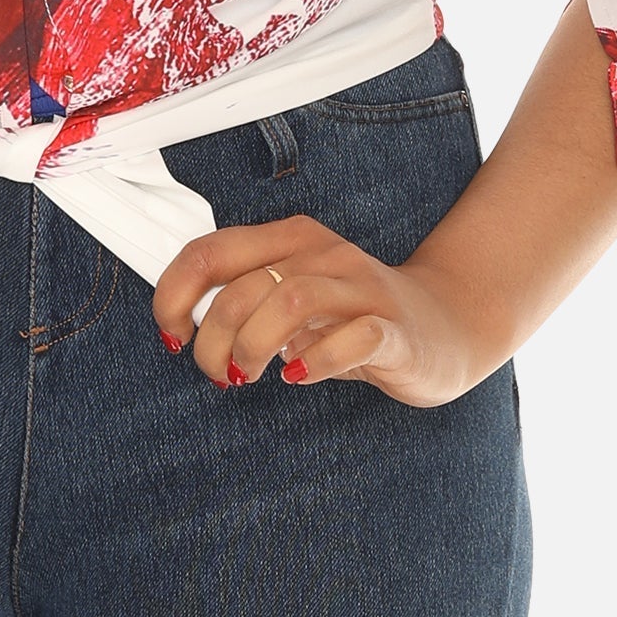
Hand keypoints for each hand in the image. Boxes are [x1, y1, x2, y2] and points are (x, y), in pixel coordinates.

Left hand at [150, 215, 493, 406]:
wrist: (444, 327)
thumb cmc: (354, 318)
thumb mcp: (290, 299)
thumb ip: (242, 299)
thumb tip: (179, 323)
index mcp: (290, 240)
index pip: (209, 252)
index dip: (173, 297)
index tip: (172, 337)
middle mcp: (324, 255)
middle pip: (243, 287)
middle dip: (212, 340)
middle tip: (218, 373)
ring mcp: (362, 289)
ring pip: (291, 300)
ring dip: (253, 347)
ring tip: (248, 376)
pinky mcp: (394, 329)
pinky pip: (354, 337)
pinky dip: (316, 360)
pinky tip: (298, 376)